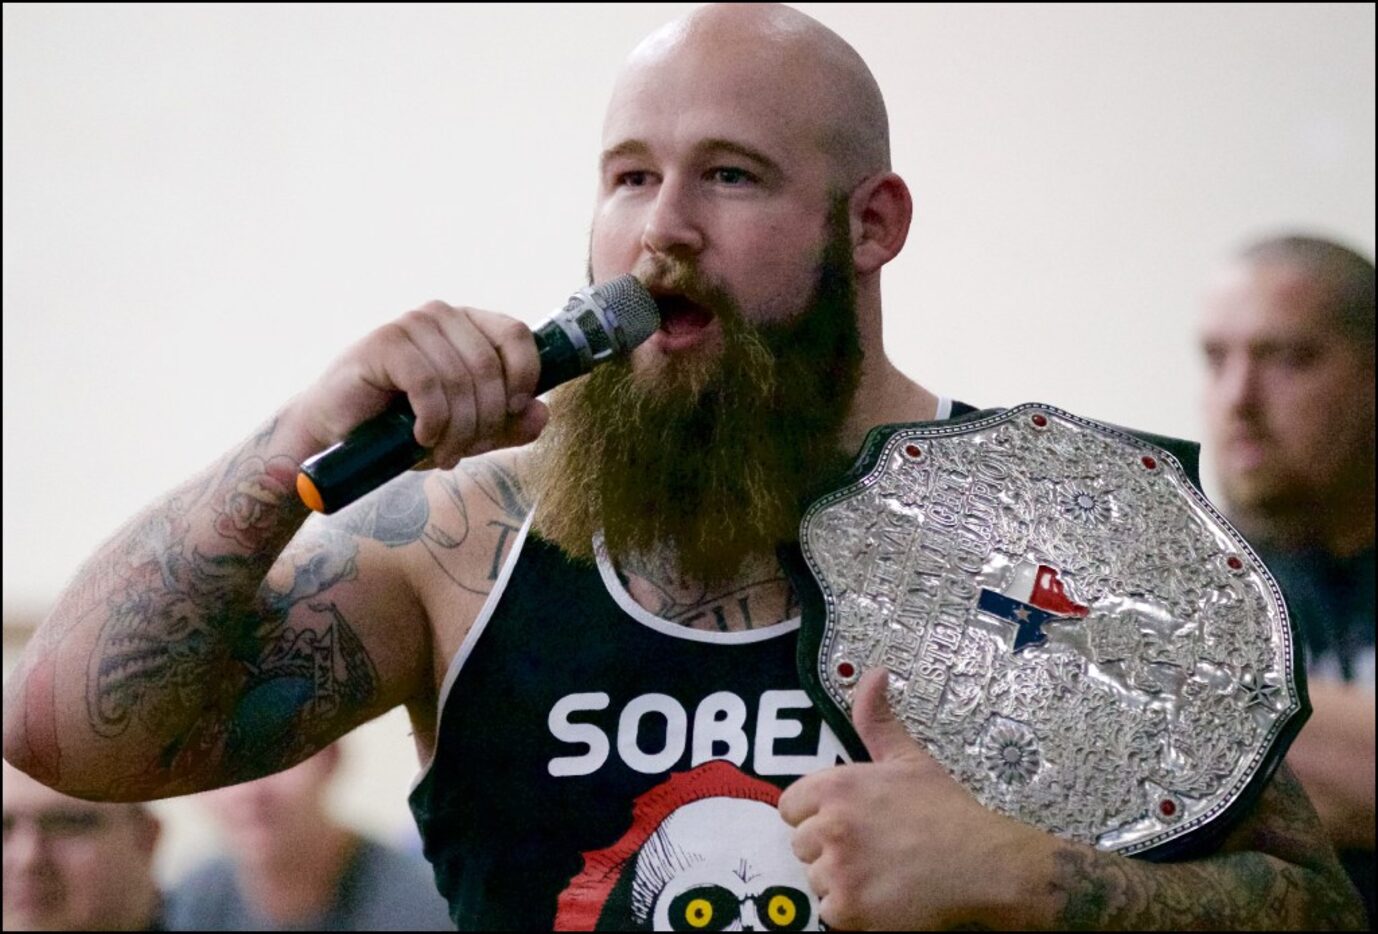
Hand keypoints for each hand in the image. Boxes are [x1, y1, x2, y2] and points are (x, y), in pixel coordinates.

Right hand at [292, 302, 547, 467]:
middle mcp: (442, 316)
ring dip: (457, 430)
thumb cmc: (400, 428)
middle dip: (485, 420)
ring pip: (460, 381)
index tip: (510, 414)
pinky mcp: (385, 343)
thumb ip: (506, 425)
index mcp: (469, 326)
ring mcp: (412, 325)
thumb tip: (542, 414)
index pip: (517, 336)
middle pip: (491, 367)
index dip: (524, 378)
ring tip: (442, 454)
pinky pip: (429, 385)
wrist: (334, 436)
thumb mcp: (465, 432)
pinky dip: (432, 421)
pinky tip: (420, 437)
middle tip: (465, 450)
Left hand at [779, 669, 1051, 929]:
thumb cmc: (948, 814)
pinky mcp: (849, 911)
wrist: (986, 866)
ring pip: (816, 880)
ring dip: (842, 882)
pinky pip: (830, 914)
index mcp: (837, 786)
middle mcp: (830, 826)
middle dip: (830, 850)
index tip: (846, 822)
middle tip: (873, 850)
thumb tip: (873, 675)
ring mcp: (838, 871)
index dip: (816, 816)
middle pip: (802, 845)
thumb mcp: (909, 759)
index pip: (791, 807)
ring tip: (882, 873)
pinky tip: (884, 897)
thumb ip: (877, 719)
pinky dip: (854, 913)